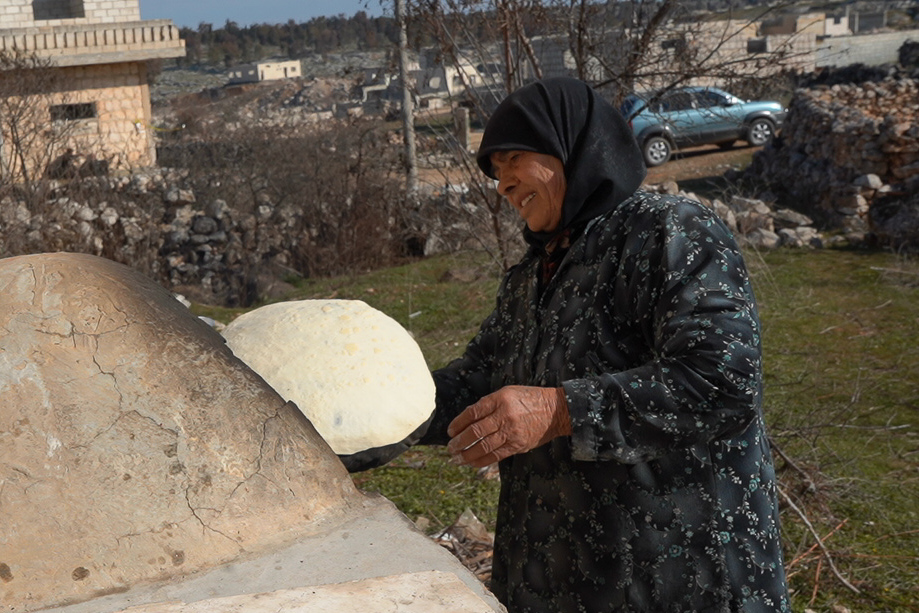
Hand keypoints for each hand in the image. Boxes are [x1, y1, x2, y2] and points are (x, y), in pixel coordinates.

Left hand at [446, 386, 570, 467]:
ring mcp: (512, 431)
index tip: (450, 431)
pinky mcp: (518, 445)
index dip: (458, 423)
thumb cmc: (529, 399)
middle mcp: (505, 415)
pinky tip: (472, 463)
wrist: (556, 410)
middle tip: (450, 447)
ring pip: (484, 446)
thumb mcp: (508, 393)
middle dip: (460, 441)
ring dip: (467, 454)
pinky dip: (482, 460)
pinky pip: (496, 455)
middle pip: (476, 431)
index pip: (473, 412)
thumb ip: (489, 405)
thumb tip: (468, 420)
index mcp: (500, 399)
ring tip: (457, 458)